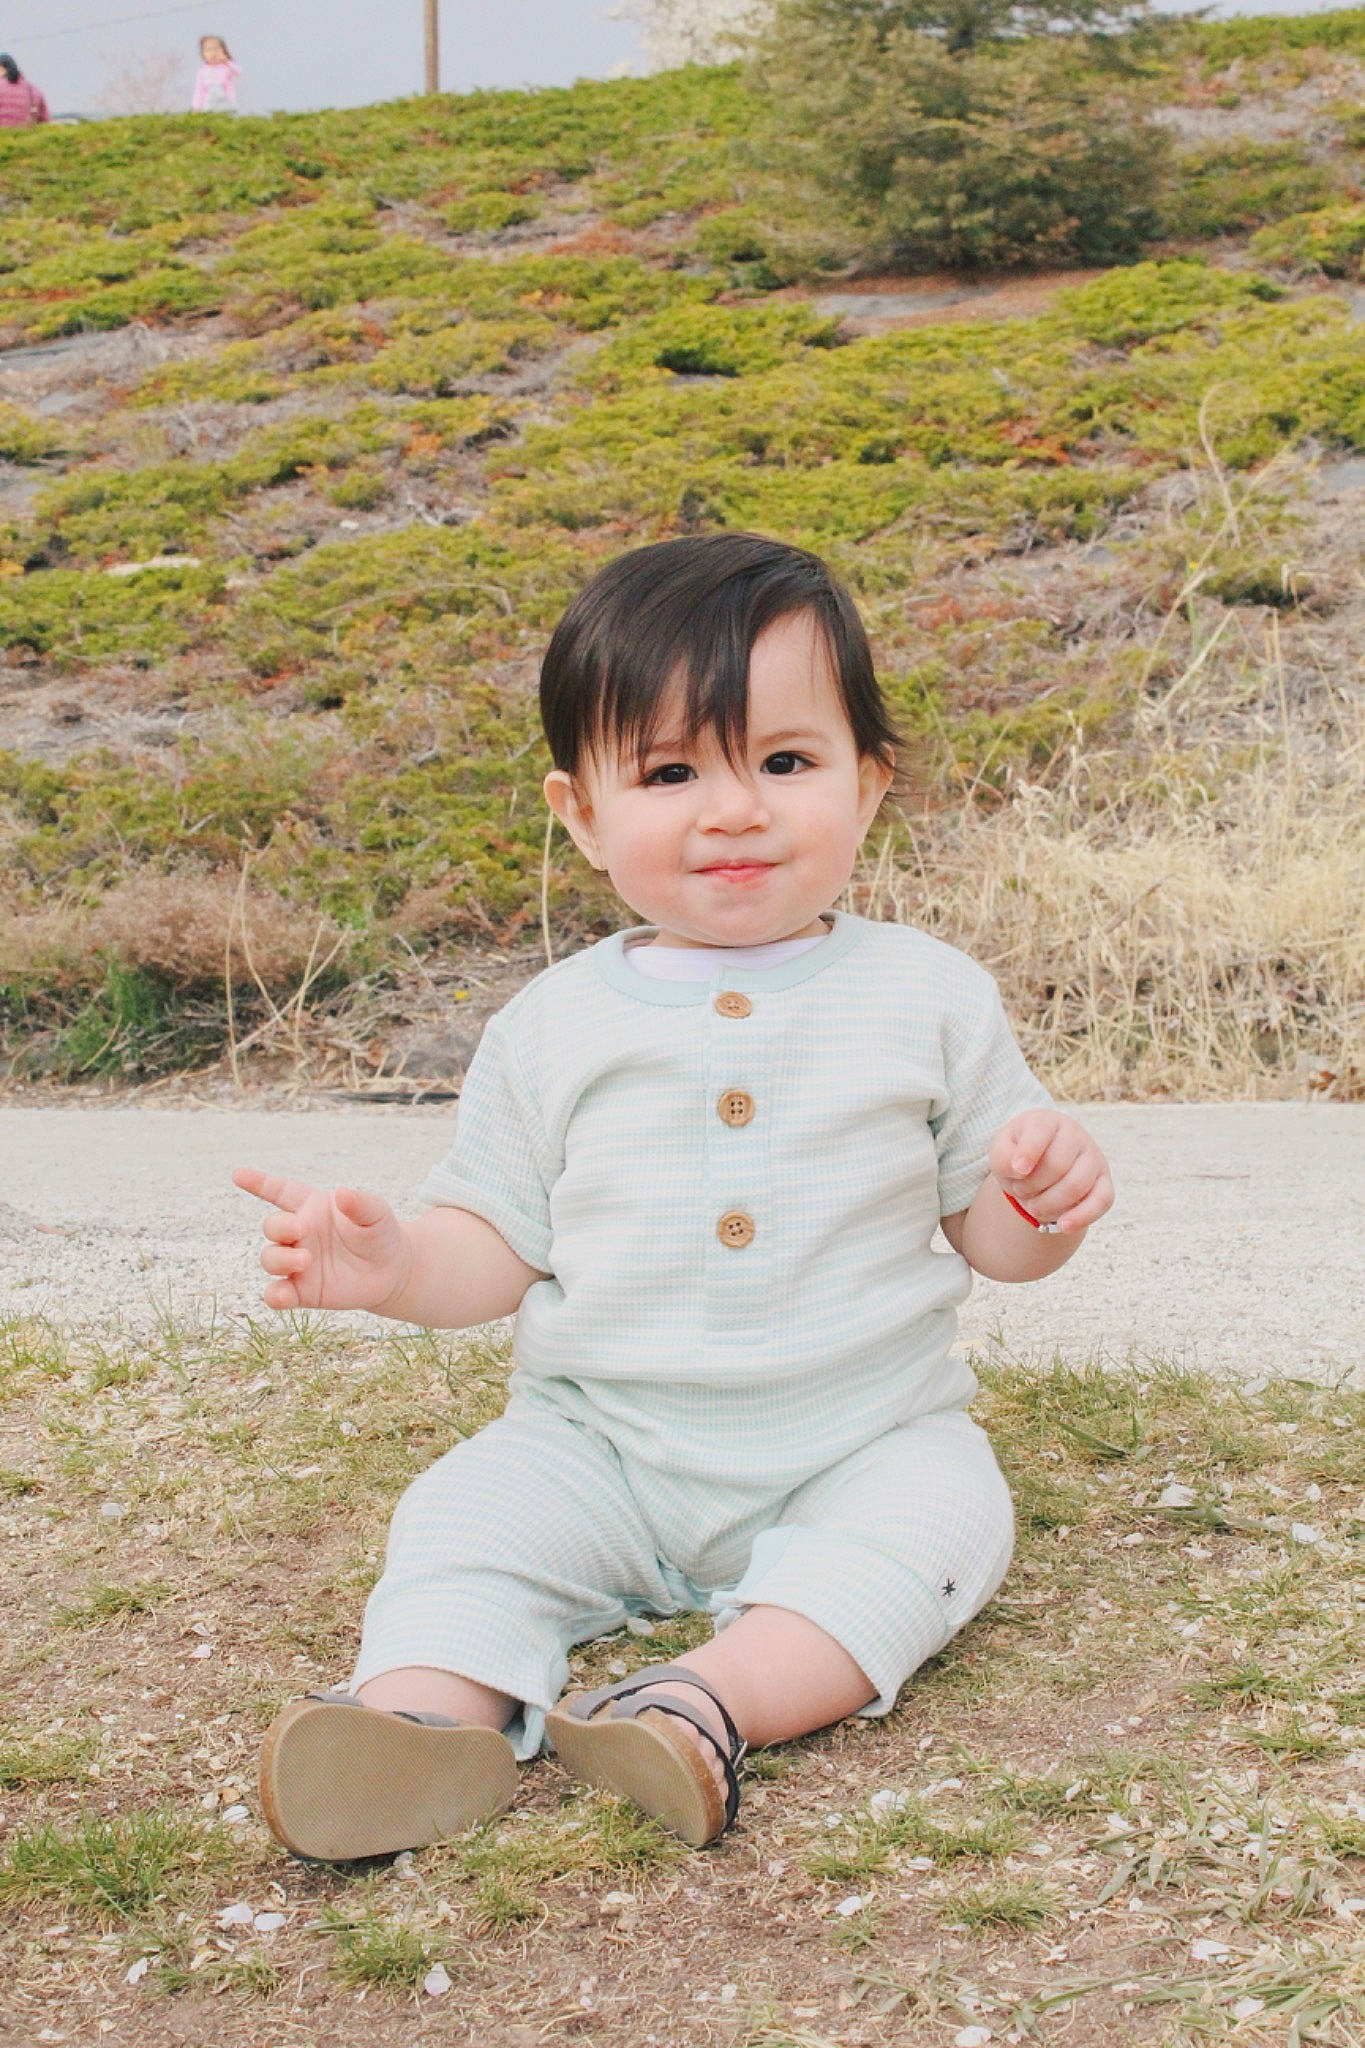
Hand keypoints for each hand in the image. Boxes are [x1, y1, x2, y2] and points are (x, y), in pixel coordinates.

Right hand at [232, 1168, 413, 1312]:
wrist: (391, 1271)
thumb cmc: (379, 1233)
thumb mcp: (377, 1213)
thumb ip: (361, 1202)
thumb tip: (342, 1193)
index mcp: (312, 1207)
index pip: (280, 1192)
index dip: (259, 1183)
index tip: (238, 1175)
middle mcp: (299, 1233)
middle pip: (272, 1225)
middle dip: (279, 1227)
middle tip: (301, 1231)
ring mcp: (297, 1262)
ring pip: (270, 1259)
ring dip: (280, 1259)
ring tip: (305, 1260)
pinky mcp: (302, 1291)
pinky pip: (277, 1295)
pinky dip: (275, 1296)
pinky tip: (283, 1295)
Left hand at [988, 1110, 1113, 1234]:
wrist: (1038, 1167)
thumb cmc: (1017, 1155)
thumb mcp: (1001, 1152)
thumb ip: (1001, 1157)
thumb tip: (1018, 1169)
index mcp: (1047, 1122)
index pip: (1041, 1131)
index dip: (1029, 1152)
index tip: (1018, 1170)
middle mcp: (1075, 1135)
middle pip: (1056, 1165)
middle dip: (1031, 1186)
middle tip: (1020, 1190)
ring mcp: (1093, 1158)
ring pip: (1076, 1185)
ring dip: (1047, 1203)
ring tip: (1033, 1204)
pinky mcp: (1104, 1182)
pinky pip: (1101, 1201)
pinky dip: (1081, 1217)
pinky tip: (1063, 1226)